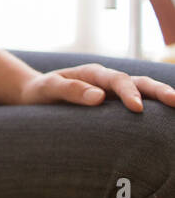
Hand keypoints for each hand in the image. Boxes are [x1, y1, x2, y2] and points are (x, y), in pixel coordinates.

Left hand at [17, 62, 174, 112]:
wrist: (35, 94)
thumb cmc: (40, 92)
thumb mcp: (47, 89)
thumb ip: (69, 90)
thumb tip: (98, 97)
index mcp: (92, 74)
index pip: (116, 80)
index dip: (128, 92)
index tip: (137, 107)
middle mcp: (107, 81)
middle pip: (138, 81)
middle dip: (158, 90)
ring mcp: (113, 93)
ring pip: (144, 91)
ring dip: (162, 97)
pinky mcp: (115, 105)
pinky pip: (138, 104)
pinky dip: (154, 110)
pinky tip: (166, 123)